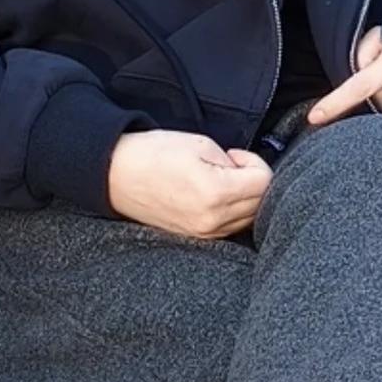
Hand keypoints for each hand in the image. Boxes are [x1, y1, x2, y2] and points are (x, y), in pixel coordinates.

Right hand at [107, 129, 273, 238]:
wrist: (117, 175)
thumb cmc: (153, 154)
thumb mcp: (200, 143)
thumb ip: (232, 162)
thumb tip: (245, 174)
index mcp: (216, 193)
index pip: (265, 182)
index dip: (253, 162)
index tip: (234, 155)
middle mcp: (213, 220)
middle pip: (261, 204)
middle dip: (252, 180)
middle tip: (228, 165)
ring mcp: (204, 233)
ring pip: (249, 218)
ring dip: (244, 197)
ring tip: (218, 180)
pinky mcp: (197, 238)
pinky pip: (231, 227)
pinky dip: (232, 211)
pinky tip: (213, 195)